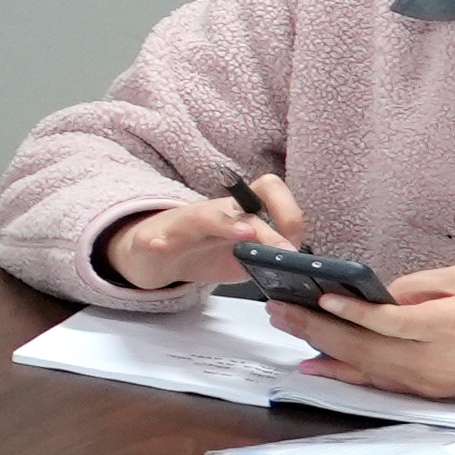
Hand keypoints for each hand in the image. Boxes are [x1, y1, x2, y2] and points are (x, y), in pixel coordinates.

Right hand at [98, 172, 303, 294]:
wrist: (156, 254)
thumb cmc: (204, 250)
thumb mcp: (243, 254)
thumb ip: (269, 254)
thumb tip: (301, 263)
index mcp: (238, 212)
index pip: (269, 191)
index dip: (288, 211)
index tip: (296, 242)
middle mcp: (214, 212)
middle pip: (242, 209)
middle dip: (267, 231)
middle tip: (283, 252)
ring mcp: (184, 224)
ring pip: (204, 216)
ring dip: (225, 224)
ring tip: (244, 235)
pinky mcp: (155, 239)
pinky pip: (154, 237)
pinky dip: (158, 240)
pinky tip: (161, 246)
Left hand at [281, 266, 454, 401]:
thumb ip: (417, 284)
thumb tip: (376, 293)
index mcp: (443, 326)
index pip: (388, 321)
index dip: (353, 311)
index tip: (321, 296)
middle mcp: (428, 359)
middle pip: (363, 345)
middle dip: (316, 326)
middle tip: (279, 308)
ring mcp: (422, 380)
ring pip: (361, 365)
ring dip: (319, 345)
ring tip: (285, 324)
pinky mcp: (419, 391)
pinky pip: (373, 382)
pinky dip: (340, 372)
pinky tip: (311, 362)